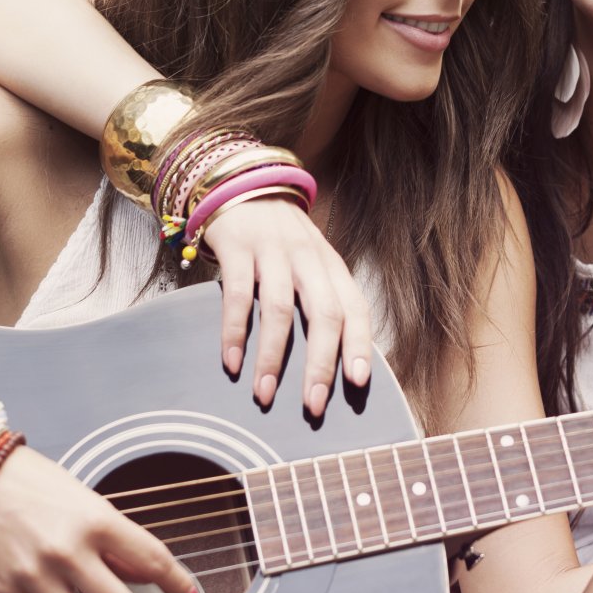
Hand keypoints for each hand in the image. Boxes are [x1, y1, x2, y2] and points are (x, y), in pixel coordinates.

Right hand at [202, 197, 372, 417]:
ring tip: (264, 395)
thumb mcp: (312, 264)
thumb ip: (323, 300)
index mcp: (332, 267)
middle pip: (324, 314)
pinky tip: (232, 363)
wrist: (243, 187)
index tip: (358, 383)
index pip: (355, 308)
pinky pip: (237, 295)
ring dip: (272, 357)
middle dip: (320, 365)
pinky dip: (235, 331)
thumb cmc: (281, 241)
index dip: (360, 345)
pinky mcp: (237, 248)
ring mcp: (273, 252)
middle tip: (313, 405)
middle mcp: (309, 259)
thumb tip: (335, 363)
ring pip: (280, 309)